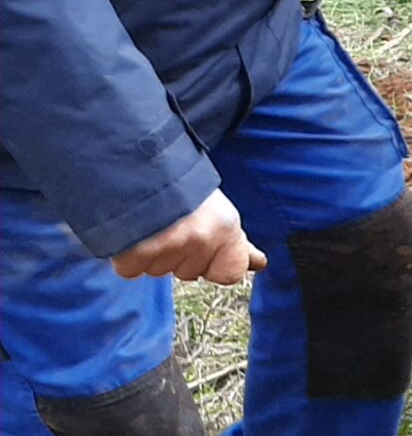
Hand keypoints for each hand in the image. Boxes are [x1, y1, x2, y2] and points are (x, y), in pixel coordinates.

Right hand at [111, 190, 265, 284]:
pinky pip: (132, 270)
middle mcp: (200, 239)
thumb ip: (236, 242)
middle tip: (173, 224)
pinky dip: (129, 257)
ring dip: (155, 255)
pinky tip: (133, 233)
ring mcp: (166, 248)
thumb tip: (258, 263)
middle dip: (182, 255)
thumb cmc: (179, 180)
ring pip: (161, 271)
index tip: (207, 246)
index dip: (217, 263)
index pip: (231, 274)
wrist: (134, 161)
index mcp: (225, 226)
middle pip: (190, 272)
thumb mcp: (219, 208)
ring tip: (153, 224)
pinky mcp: (132, 255)